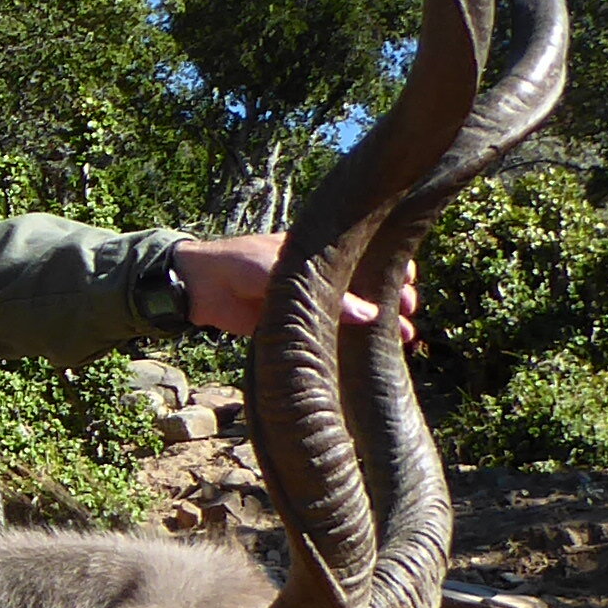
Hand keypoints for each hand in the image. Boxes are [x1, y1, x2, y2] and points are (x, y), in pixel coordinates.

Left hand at [176, 235, 415, 339]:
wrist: (199, 287)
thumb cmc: (236, 263)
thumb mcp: (278, 272)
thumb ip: (321, 294)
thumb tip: (370, 314)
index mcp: (321, 252)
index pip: (368, 253)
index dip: (391, 266)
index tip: (409, 282)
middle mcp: (323, 276)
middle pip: (370, 286)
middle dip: (394, 299)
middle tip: (409, 314)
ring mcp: (313, 303)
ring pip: (358, 314)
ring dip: (382, 325)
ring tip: (406, 338)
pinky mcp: (300, 328)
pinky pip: (334, 335)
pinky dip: (355, 345)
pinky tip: (374, 355)